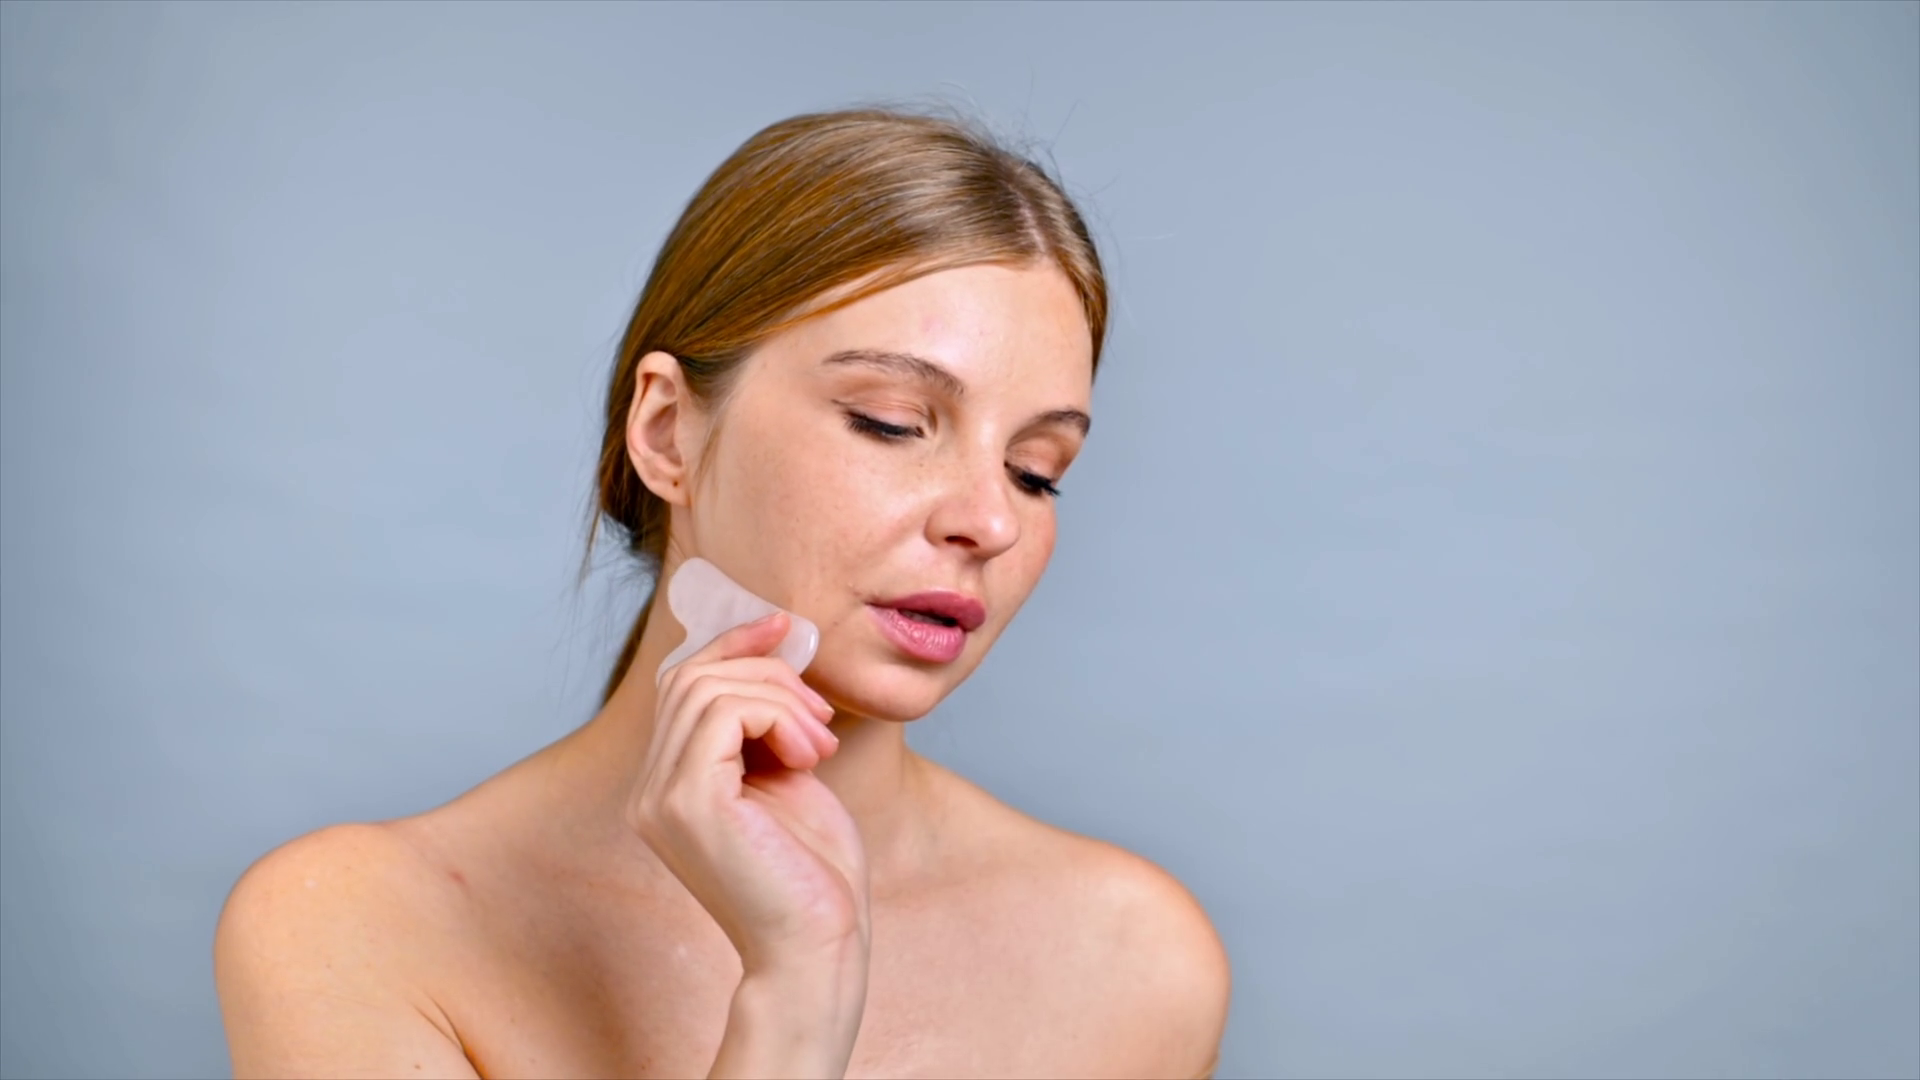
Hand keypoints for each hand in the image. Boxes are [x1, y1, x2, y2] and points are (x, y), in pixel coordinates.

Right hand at [627, 612, 871, 977]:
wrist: (819, 946)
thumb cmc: (814, 873)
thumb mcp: (788, 776)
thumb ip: (766, 724)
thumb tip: (774, 652)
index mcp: (667, 786)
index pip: (680, 685)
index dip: (731, 644)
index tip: (786, 626)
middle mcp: (649, 791)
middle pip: (690, 676)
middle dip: (767, 673)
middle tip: (821, 716)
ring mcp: (661, 797)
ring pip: (708, 687)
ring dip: (781, 698)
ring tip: (820, 743)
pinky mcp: (690, 801)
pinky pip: (726, 712)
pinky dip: (779, 717)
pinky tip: (809, 756)